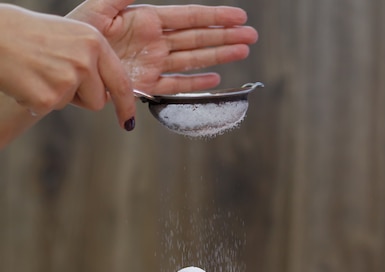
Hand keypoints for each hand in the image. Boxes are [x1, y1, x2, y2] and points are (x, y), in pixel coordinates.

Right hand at [0, 4, 134, 127]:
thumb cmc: (29, 36)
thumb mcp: (70, 36)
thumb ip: (93, 60)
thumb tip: (109, 92)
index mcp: (93, 41)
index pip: (121, 82)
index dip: (126, 105)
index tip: (127, 122)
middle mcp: (85, 60)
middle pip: (99, 101)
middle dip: (81, 96)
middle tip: (56, 73)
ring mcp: (67, 79)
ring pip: (74, 105)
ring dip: (58, 96)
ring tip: (40, 71)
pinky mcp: (49, 98)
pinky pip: (50, 109)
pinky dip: (38, 100)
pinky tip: (27, 80)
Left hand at [68, 0, 258, 94]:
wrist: (69, 62)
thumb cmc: (80, 30)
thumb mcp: (101, 4)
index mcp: (147, 19)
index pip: (189, 17)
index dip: (215, 16)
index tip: (238, 15)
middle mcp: (155, 42)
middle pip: (198, 38)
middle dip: (226, 37)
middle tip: (251, 37)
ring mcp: (154, 65)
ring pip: (193, 60)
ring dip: (219, 56)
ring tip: (242, 52)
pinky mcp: (147, 86)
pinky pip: (176, 85)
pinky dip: (196, 84)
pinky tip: (215, 79)